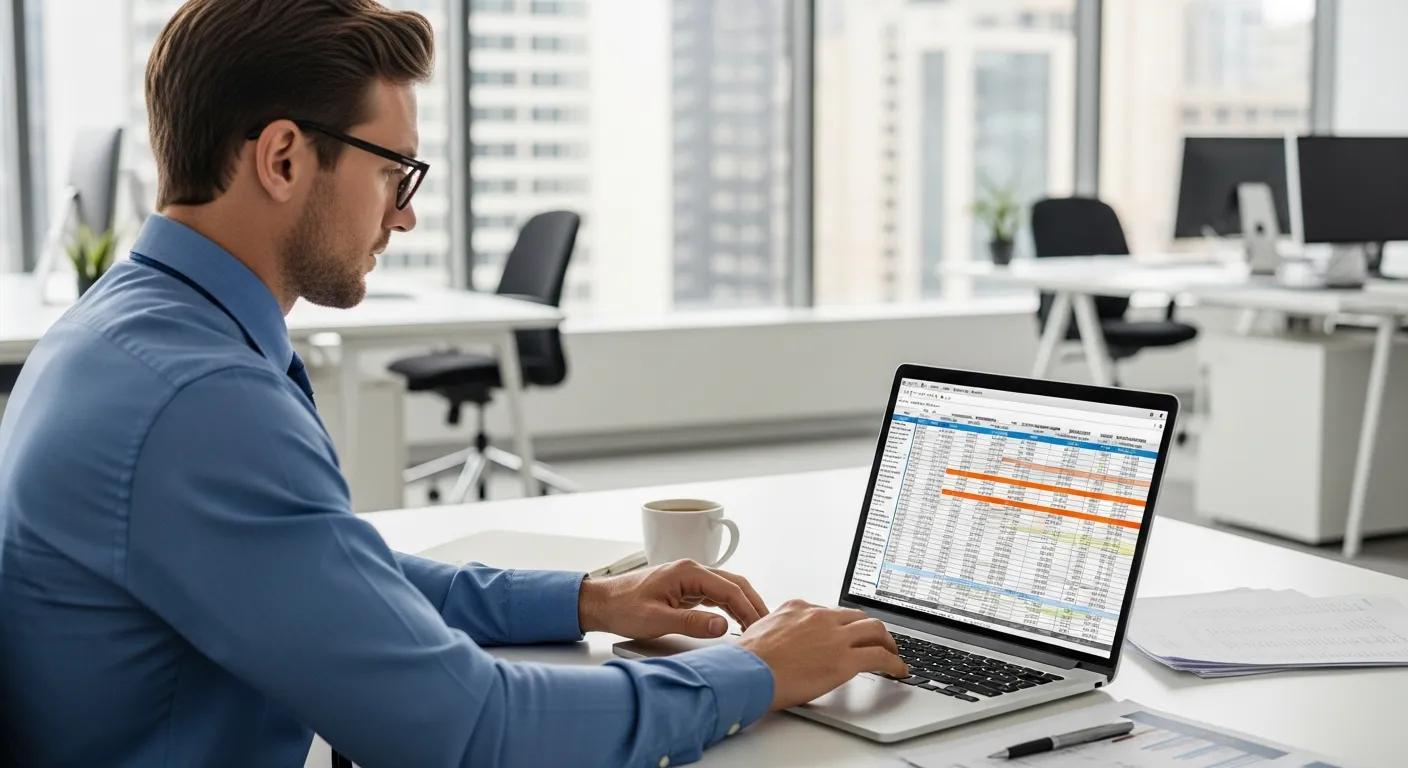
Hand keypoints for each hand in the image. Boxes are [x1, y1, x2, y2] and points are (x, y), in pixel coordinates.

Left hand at [577, 559, 769, 639]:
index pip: (729, 588)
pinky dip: (728, 607)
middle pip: (733, 584)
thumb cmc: (622, 607)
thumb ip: (692, 623)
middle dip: (752, 603)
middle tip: (767, 625)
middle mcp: (691, 570)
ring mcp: (689, 579)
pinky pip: (714, 595)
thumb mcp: (656, 619)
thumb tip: (723, 626)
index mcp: (687, 571)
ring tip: (756, 626)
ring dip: (742, 605)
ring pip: (725, 589)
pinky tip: (735, 620)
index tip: (761, 625)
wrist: (600, 603)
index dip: (748, 607)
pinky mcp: (684, 589)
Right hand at [737, 599, 907, 710]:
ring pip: (875, 630)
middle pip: (858, 617)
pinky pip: (879, 657)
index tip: (848, 633)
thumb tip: (779, 640)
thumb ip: (777, 630)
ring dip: (888, 642)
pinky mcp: (844, 660)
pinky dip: (894, 663)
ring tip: (892, 653)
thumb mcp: (759, 630)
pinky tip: (898, 670)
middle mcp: (820, 617)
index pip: (831, 612)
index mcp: (799, 608)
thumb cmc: (747, 659)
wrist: (746, 672)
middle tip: (878, 640)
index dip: (844, 625)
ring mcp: (834, 637)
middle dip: (871, 629)